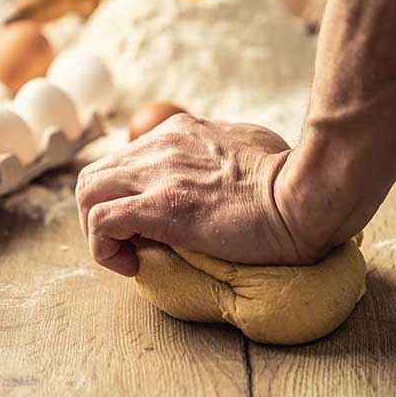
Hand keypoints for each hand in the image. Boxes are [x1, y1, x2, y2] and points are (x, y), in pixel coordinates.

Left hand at [76, 114, 322, 275]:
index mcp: (180, 132)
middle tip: (128, 244)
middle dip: (98, 212)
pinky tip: (131, 264)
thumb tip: (224, 170)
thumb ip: (224, 153)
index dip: (124, 195)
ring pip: (87, 193)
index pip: (125, 159)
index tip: (145, 225)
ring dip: (95, 230)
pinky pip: (101, 222)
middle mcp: (161, 146)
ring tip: (128, 256)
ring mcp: (158, 174)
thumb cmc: (292, 180)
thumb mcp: (251, 146)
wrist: (308, 195)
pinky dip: (103, 248)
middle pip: (95, 173)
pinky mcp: (160, 206)